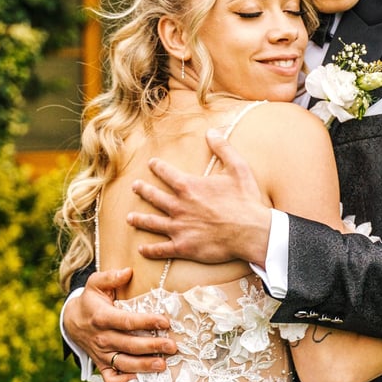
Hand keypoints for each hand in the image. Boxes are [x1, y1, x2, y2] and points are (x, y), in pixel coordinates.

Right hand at [63, 268, 176, 381]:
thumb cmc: (91, 301)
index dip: (146, 322)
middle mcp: (102, 338)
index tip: (165, 322)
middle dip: (152, 346)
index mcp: (102, 317)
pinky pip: (111, 380)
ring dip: (143, 366)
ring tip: (162, 365)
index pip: (126, 321)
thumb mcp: (95, 284)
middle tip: (172, 347)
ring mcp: (101, 354)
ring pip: (123, 364)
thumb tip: (128, 271)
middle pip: (129, 345)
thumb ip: (110, 277)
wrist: (72, 322)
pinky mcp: (101, 365)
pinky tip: (140, 380)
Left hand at [128, 128, 272, 266]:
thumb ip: (223, 148)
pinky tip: (142, 249)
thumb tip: (212, 131)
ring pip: (152, 223)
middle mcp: (179, 206)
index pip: (167, 173)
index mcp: (189, 187)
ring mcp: (179, 228)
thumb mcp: (238, 168)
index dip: (158, 167)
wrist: (251, 231)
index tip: (152, 164)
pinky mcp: (184, 247)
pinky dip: (150, 250)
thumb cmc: (245, 200)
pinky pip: (161, 249)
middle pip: (154, 197)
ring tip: (130, 218)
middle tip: (135, 187)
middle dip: (143, 190)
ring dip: (139, 219)